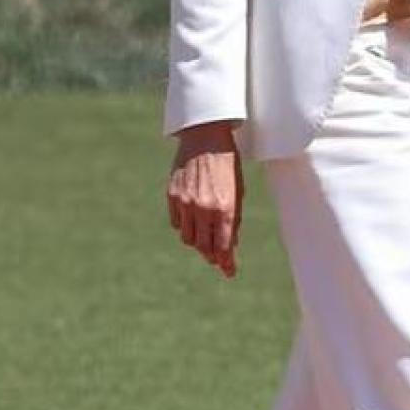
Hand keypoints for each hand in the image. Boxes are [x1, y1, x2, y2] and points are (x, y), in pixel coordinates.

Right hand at [167, 121, 243, 278]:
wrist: (205, 137)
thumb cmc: (227, 163)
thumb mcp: (238, 191)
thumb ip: (234, 219)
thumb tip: (231, 245)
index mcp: (224, 208)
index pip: (223, 246)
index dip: (226, 262)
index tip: (229, 272)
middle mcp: (203, 208)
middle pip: (203, 246)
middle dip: (211, 255)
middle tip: (218, 260)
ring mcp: (185, 203)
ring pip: (187, 237)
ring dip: (197, 242)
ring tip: (206, 241)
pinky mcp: (172, 196)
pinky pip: (176, 223)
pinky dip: (184, 227)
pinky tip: (193, 223)